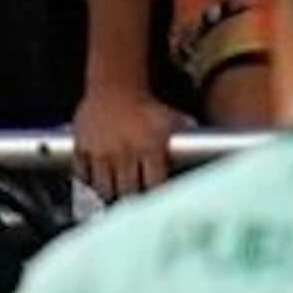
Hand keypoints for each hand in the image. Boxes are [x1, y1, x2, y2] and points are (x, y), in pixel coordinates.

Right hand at [74, 82, 188, 197]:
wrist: (115, 86)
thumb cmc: (145, 106)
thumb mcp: (170, 121)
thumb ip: (185, 142)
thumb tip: (210, 155)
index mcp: (149, 148)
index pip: (153, 186)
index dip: (155, 198)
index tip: (155, 205)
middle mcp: (124, 152)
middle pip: (127, 191)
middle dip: (132, 200)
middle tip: (134, 206)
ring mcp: (100, 151)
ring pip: (103, 187)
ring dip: (110, 195)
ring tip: (116, 198)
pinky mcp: (81, 147)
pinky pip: (82, 174)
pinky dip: (89, 182)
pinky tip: (97, 184)